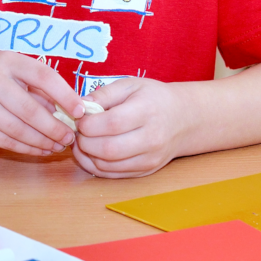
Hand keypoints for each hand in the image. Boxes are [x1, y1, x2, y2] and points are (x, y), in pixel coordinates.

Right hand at [0, 51, 80, 156]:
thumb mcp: (11, 70)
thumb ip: (37, 87)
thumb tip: (70, 110)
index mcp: (8, 60)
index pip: (44, 76)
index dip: (65, 95)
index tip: (80, 111)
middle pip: (31, 110)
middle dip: (55, 127)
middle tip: (70, 137)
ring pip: (18, 129)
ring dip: (42, 142)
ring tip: (58, 146)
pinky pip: (4, 141)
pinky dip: (26, 148)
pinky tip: (39, 149)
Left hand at [72, 77, 187, 177]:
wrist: (183, 119)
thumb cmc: (154, 98)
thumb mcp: (131, 85)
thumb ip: (104, 94)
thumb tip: (79, 107)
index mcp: (147, 111)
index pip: (112, 123)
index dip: (88, 123)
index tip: (80, 118)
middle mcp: (151, 138)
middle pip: (108, 148)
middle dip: (84, 141)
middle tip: (78, 132)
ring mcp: (149, 158)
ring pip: (107, 165)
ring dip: (86, 156)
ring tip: (82, 141)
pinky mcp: (145, 171)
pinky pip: (112, 175)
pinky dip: (95, 166)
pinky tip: (90, 153)